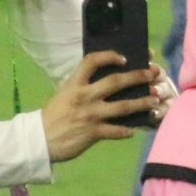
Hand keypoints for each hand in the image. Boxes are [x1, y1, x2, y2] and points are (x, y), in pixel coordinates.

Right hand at [39, 51, 157, 161]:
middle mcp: (85, 96)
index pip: (92, 61)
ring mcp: (91, 114)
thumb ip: (82, 86)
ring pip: (123, 107)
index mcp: (74, 84)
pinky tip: (135, 129)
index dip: (109, 56)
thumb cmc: (53, 115)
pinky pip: (116, 130)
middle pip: (115, 82)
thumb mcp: (64, 94)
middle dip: (137, 76)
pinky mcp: (94, 132)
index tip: (124, 58)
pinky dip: (127, 130)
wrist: (40, 139)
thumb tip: (105, 81)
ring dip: (142, 103)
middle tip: (152, 73)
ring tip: (155, 100)